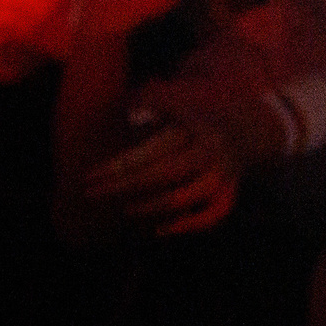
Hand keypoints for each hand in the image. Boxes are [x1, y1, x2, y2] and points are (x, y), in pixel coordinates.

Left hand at [81, 115, 240, 236]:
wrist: (235, 117)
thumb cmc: (187, 107)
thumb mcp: (167, 95)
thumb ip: (146, 101)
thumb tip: (132, 118)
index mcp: (194, 125)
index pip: (152, 150)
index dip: (118, 166)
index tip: (90, 177)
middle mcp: (212, 149)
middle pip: (168, 173)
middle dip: (126, 186)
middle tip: (93, 194)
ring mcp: (225, 171)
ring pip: (192, 195)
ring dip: (155, 206)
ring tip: (125, 210)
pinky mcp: (231, 189)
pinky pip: (216, 213)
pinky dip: (190, 225)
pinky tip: (159, 230)